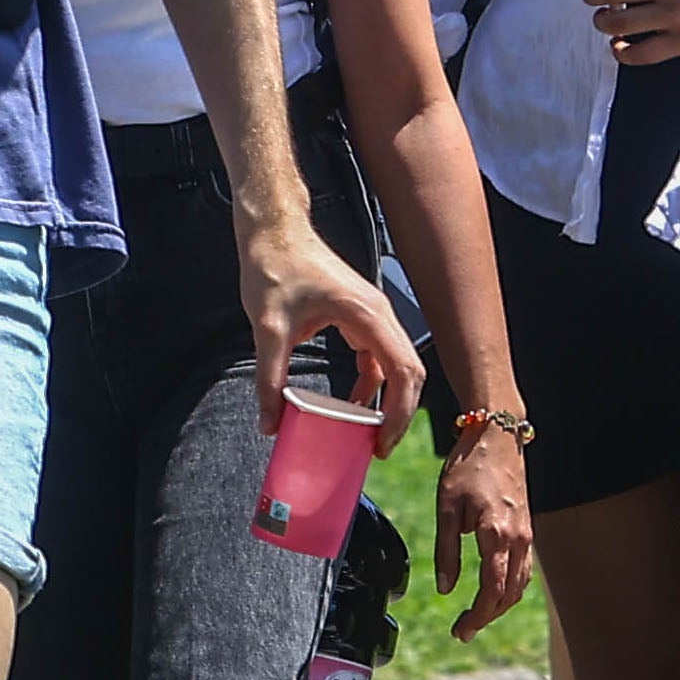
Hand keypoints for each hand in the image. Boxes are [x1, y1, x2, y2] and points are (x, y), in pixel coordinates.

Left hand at [244, 224, 422, 440]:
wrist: (275, 231)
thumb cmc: (275, 267)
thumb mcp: (268, 328)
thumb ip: (270, 379)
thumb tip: (269, 424)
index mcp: (368, 315)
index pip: (404, 371)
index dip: (399, 413)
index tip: (381, 443)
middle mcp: (380, 315)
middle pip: (410, 372)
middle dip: (399, 413)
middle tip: (378, 448)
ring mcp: (373, 315)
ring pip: (397, 366)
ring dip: (387, 401)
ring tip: (367, 434)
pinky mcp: (361, 317)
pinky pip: (378, 358)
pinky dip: (371, 385)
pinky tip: (351, 404)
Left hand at [436, 426, 535, 636]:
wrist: (497, 435)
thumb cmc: (468, 466)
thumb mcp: (447, 507)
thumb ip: (446, 551)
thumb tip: (446, 589)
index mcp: (497, 534)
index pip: (492, 591)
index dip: (477, 617)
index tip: (459, 631)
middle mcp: (519, 539)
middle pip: (509, 594)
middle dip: (486, 617)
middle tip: (462, 631)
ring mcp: (527, 535)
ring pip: (520, 586)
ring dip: (499, 606)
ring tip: (474, 616)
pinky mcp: (527, 529)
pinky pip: (524, 571)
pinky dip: (509, 589)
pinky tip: (492, 593)